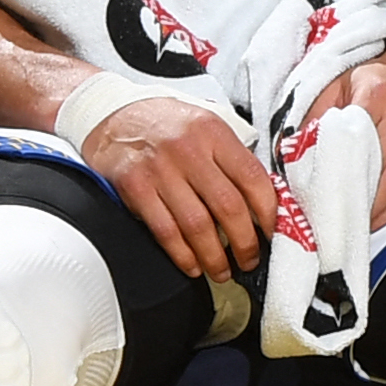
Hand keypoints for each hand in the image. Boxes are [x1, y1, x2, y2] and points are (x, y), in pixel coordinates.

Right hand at [78, 91, 281, 283]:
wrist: (112, 114)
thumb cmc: (165, 124)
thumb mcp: (204, 124)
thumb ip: (231, 156)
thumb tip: (262, 200)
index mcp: (214, 133)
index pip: (253, 178)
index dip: (269, 213)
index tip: (274, 233)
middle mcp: (189, 150)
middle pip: (228, 206)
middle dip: (245, 243)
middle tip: (250, 260)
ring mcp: (160, 169)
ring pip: (197, 225)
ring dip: (214, 257)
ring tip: (223, 271)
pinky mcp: (135, 187)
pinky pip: (165, 230)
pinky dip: (182, 255)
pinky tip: (193, 265)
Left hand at [311, 53, 385, 219]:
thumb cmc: (374, 82)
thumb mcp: (337, 85)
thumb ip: (314, 114)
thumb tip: (290, 151)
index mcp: (377, 94)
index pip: (352, 140)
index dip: (333, 171)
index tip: (313, 193)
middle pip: (374, 170)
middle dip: (348, 199)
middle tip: (323, 219)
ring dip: (368, 213)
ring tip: (343, 225)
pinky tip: (368, 221)